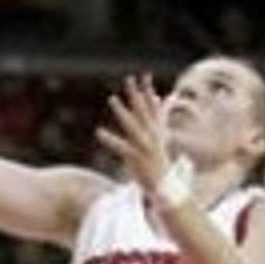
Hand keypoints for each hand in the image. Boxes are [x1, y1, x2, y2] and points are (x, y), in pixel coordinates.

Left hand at [96, 74, 171, 193]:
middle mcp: (153, 136)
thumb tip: (159, 99)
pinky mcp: (138, 158)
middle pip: (143, 112)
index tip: (145, 75)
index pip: (153, 107)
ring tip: (113, 98)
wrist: (166, 187)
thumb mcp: (159, 137)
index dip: (148, 91)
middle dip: (136, 95)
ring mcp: (146, 147)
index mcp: (156, 131)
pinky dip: (111, 140)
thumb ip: (159, 116)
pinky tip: (99, 132)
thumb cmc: (158, 162)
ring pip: (134, 126)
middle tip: (129, 79)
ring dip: (123, 112)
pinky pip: (122, 147)